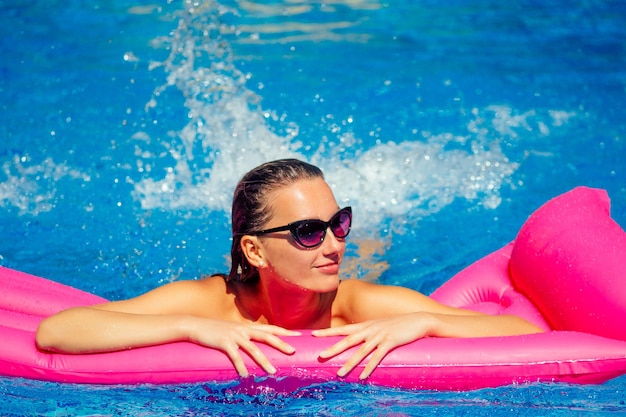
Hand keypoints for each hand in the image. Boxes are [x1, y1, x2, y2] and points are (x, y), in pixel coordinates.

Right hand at [187, 318, 299, 376]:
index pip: (270, 329)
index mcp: (247, 327)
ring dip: (264, 361)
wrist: (196, 325)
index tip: (298, 335)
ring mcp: (234, 336)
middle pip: (267, 337)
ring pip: (253, 349)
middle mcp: (243, 330)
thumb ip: (244, 335)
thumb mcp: (233, 330)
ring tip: (273, 371)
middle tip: (293, 351)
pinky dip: (241, 366)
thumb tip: (254, 343)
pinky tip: (246, 375)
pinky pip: (235, 357)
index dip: (284, 332)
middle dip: (281, 344)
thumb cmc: (215, 330)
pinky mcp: (224, 343)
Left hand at [313, 313, 432, 378]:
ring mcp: (380, 335)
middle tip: (320, 356)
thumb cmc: (398, 324)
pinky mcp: (391, 342)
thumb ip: (369, 331)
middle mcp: (370, 329)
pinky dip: (369, 367)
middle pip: (348, 340)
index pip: (343, 329)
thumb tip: (358, 339)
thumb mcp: (380, 326)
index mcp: (366, 325)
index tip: (313, 334)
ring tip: (340, 374)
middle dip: (333, 348)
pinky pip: (377, 357)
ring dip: (350, 364)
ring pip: (361, 351)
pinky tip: (362, 376)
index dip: (328, 332)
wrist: (418, 320)